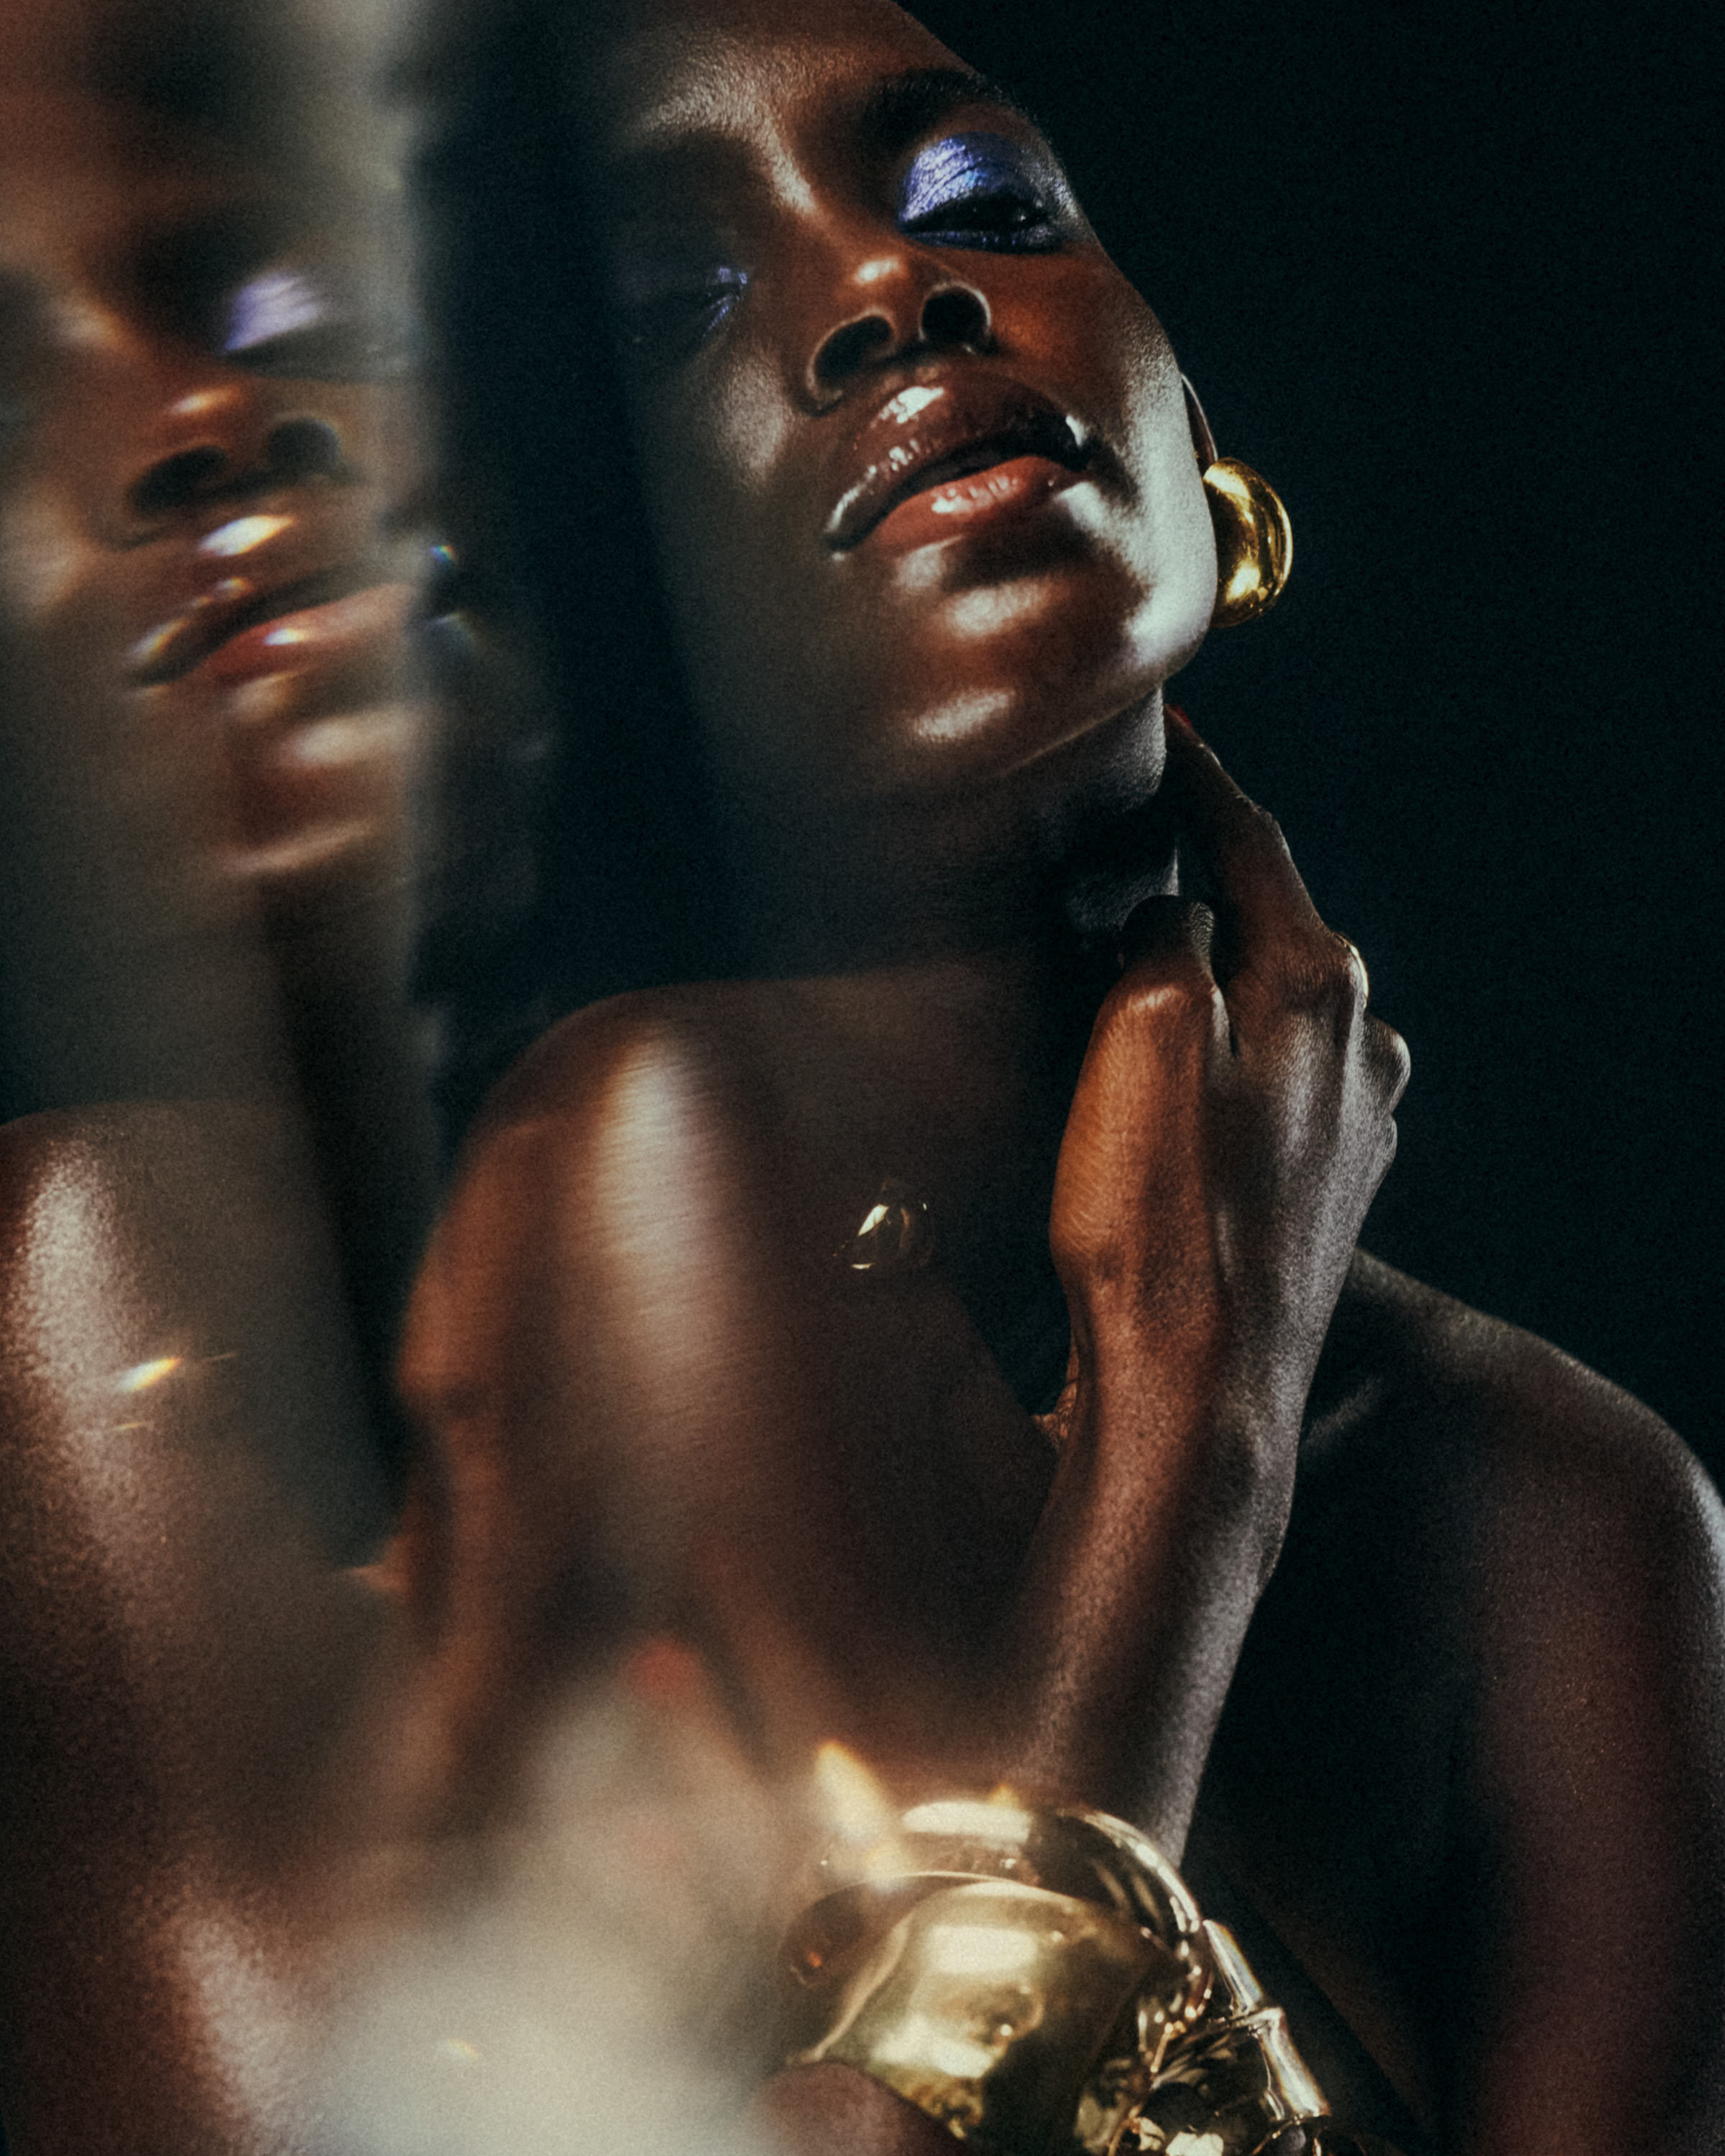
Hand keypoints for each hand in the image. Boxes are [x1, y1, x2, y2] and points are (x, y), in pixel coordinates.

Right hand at [1051, 708, 1408, 1513]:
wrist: (1199, 1398)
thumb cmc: (1154, 1224)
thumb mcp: (1136, 1034)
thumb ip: (1161, 939)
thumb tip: (1170, 909)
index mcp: (1316, 988)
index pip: (1254, 843)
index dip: (1200, 781)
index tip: (1165, 732)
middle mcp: (1358, 1047)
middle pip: (1274, 925)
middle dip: (1205, 880)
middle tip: (1133, 839)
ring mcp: (1352, 1124)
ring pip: (1274, 1010)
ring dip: (1213, 975)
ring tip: (1135, 960)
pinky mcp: (1326, 1191)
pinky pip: (1273, 1083)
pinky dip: (1223, 1054)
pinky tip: (1174, 1079)